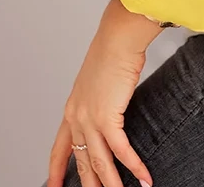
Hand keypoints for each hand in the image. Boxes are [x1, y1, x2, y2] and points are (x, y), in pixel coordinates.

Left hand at [48, 0, 163, 186]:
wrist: (119, 38)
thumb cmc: (113, 51)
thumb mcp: (99, 80)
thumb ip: (99, 98)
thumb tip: (110, 106)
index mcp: (72, 108)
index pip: (59, 148)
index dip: (56, 170)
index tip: (53, 186)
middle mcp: (77, 116)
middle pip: (81, 161)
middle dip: (89, 184)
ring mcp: (90, 119)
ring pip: (99, 162)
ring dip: (112, 183)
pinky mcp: (108, 117)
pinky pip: (120, 150)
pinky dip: (133, 165)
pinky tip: (143, 177)